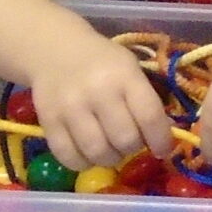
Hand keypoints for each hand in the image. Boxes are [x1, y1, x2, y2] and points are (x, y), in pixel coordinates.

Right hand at [29, 34, 173, 172]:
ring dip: (110, 158)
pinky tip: (87, 154)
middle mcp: (98, 91)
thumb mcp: (130, 68)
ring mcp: (70, 108)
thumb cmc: (102, 62)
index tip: (162, 149)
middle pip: (125, 139)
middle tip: (130, 143)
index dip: (160, 140)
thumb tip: (161, 136)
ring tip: (110, 149)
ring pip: (98, 152)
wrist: (54, 49)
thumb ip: (145, 99)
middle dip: (133, 148)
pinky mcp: (48, 121)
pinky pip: (69, 157)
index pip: (149, 116)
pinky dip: (83, 163)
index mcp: (124, 75)